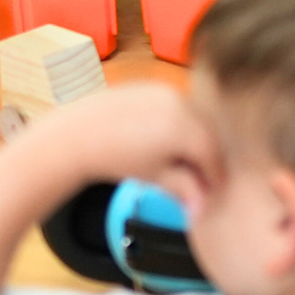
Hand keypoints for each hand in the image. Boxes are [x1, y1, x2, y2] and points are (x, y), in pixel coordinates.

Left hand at [33, 84, 222, 218]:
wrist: (79, 133)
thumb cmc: (117, 159)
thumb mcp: (156, 177)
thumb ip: (185, 190)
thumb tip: (203, 209)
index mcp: (184, 127)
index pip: (212, 153)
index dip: (215, 174)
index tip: (213, 189)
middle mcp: (180, 102)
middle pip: (207, 132)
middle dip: (207, 155)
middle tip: (201, 178)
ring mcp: (165, 90)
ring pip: (194, 117)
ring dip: (195, 138)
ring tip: (184, 160)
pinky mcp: (152, 86)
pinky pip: (177, 104)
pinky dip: (180, 122)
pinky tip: (168, 140)